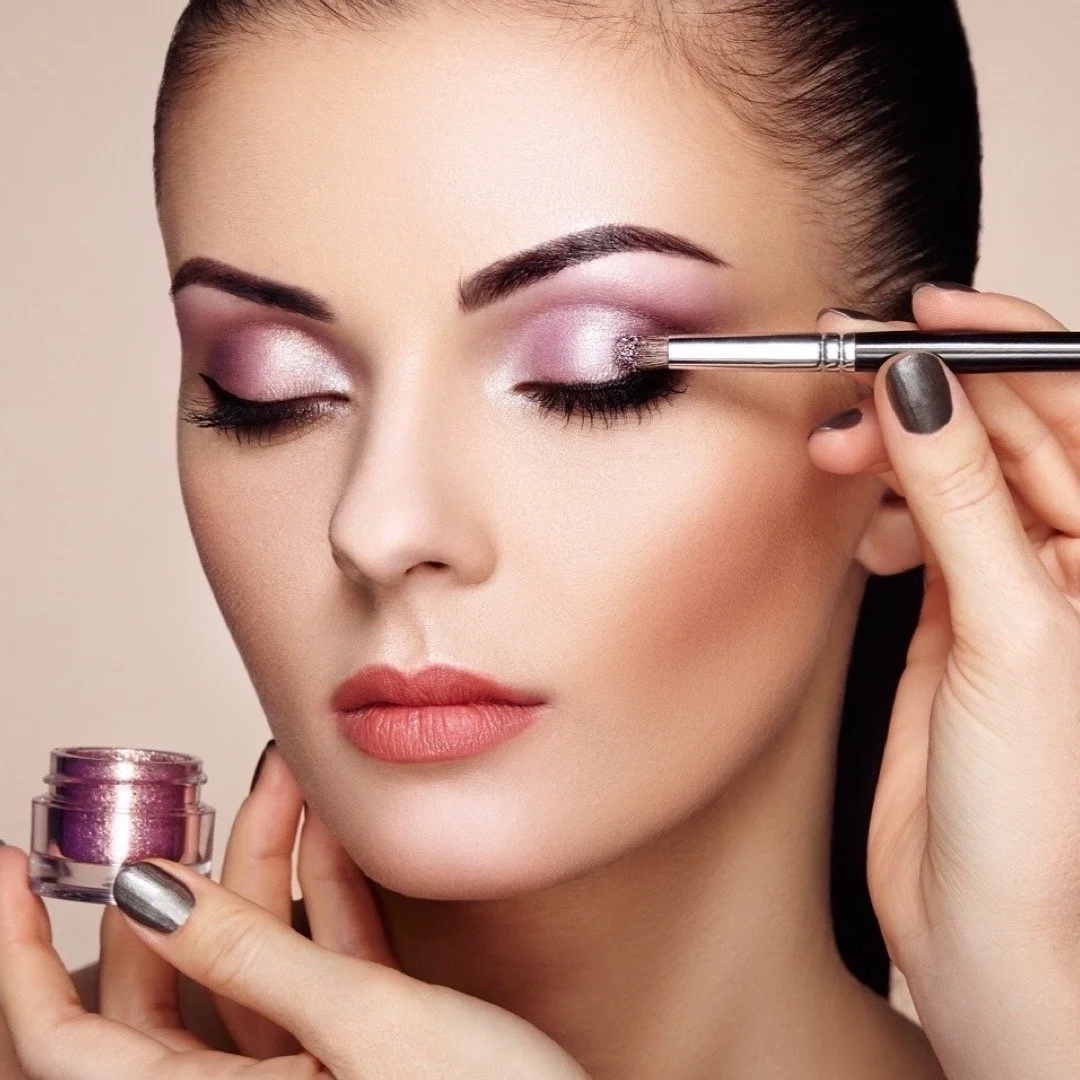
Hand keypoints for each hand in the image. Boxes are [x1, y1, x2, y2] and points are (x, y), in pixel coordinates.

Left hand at [0, 744, 590, 1078]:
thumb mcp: (372, 1031)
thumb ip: (256, 960)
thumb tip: (148, 893)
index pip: (66, 1040)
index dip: (17, 953)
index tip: (8, 864)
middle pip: (165, 980)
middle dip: (181, 872)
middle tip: (192, 795)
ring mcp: (306, 1075)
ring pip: (248, 961)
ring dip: (266, 866)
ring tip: (287, 780)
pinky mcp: (362, 1052)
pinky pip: (318, 966)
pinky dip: (322, 898)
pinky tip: (332, 832)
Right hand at [808, 286, 1079, 1077]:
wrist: (982, 923)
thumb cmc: (1037, 806)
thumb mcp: (1007, 625)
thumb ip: (959, 500)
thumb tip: (917, 388)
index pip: (1066, 409)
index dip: (996, 350)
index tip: (918, 316)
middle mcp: (1068, 559)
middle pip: (998, 435)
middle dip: (923, 400)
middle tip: (844, 386)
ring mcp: (1007, 587)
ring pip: (947, 478)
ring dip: (891, 454)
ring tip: (836, 458)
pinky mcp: (949, 617)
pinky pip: (916, 529)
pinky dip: (881, 512)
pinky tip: (860, 525)